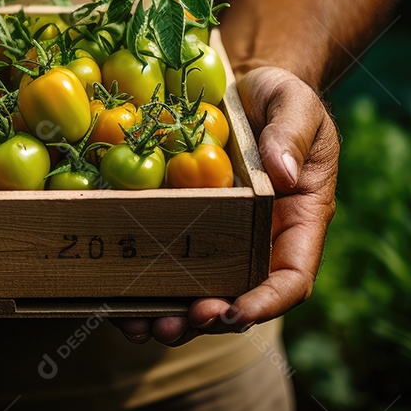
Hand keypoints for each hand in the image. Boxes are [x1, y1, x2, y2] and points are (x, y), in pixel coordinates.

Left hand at [116, 66, 338, 344]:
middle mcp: (259, 242)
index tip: (235, 311)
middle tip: (175, 323)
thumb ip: (292, 135)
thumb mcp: (296, 104)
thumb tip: (283, 174)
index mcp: (296, 223)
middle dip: (207, 320)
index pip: (290, 279)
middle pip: (238, 299)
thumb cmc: (279, 95)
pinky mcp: (181, 227)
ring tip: (138, 325)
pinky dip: (141, 289)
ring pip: (198, 294)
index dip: (265, 303)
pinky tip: (114, 301)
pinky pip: (164, 266)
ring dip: (169, 317)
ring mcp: (218, 239)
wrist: (240, 85)